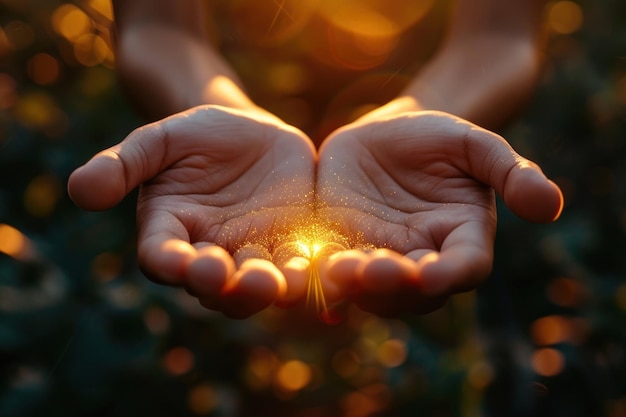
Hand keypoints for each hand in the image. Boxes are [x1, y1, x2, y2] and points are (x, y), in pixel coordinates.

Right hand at [68, 105, 315, 317]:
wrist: (247, 129)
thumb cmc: (196, 135)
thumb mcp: (159, 141)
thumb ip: (123, 164)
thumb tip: (78, 190)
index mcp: (170, 233)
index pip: (162, 259)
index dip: (170, 264)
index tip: (183, 262)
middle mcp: (210, 254)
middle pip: (214, 286)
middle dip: (228, 287)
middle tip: (242, 280)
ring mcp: (253, 253)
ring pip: (259, 284)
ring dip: (272, 288)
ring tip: (286, 282)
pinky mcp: (292, 244)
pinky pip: (300, 264)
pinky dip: (310, 270)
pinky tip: (323, 267)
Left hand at [316, 111, 562, 316]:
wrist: (389, 131)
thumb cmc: (440, 138)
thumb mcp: (476, 145)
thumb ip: (511, 172)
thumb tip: (551, 206)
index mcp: (461, 238)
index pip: (465, 268)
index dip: (451, 274)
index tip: (433, 273)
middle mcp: (422, 257)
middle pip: (414, 290)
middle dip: (394, 285)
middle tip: (375, 272)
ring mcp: (380, 255)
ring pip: (370, 288)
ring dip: (354, 286)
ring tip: (338, 271)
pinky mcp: (341, 245)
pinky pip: (332, 266)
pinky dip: (322, 271)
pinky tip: (308, 266)